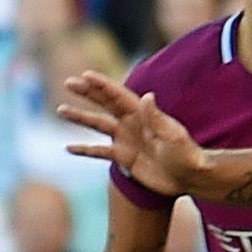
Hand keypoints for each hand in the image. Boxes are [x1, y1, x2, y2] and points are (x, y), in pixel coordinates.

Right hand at [59, 71, 208, 199]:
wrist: (191, 177)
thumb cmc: (186, 154)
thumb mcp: (172, 135)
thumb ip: (157, 118)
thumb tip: (148, 96)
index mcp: (143, 114)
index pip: (119, 95)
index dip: (102, 85)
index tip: (85, 75)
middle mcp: (132, 123)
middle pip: (105, 104)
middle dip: (87, 93)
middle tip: (68, 82)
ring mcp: (127, 140)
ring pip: (98, 125)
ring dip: (80, 117)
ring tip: (60, 110)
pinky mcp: (125, 157)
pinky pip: (100, 151)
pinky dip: (84, 150)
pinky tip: (68, 148)